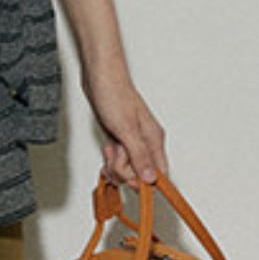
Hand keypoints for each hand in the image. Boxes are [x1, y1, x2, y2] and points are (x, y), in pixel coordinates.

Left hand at [79, 61, 168, 191]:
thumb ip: (139, 156)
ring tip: (110, 148)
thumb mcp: (126, 130)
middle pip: (139, 173)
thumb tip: (151, 179)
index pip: (159, 173)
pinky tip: (107, 148)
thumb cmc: (114, 96)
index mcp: (154, 140)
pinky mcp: (119, 138)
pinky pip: (116, 158)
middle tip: (115, 155)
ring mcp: (132, 140)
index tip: (130, 181)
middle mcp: (146, 142)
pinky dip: (109, 156)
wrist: (99, 78)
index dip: (144, 182)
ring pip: (125, 167)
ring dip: (114, 163)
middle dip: (123, 170)